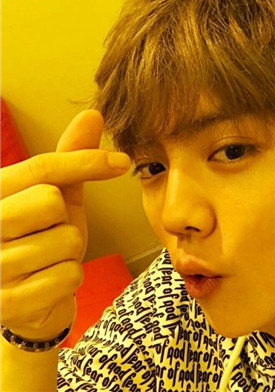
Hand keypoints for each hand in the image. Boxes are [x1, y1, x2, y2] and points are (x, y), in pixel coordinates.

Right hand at [0, 110, 130, 340]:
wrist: (28, 298)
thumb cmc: (43, 237)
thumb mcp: (58, 196)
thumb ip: (70, 159)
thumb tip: (93, 113)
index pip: (43, 168)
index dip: (86, 161)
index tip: (120, 162)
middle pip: (50, 201)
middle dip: (64, 218)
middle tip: (49, 231)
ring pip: (66, 242)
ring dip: (69, 252)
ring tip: (47, 260)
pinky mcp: (7, 303)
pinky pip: (68, 276)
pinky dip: (69, 278)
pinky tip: (48, 284)